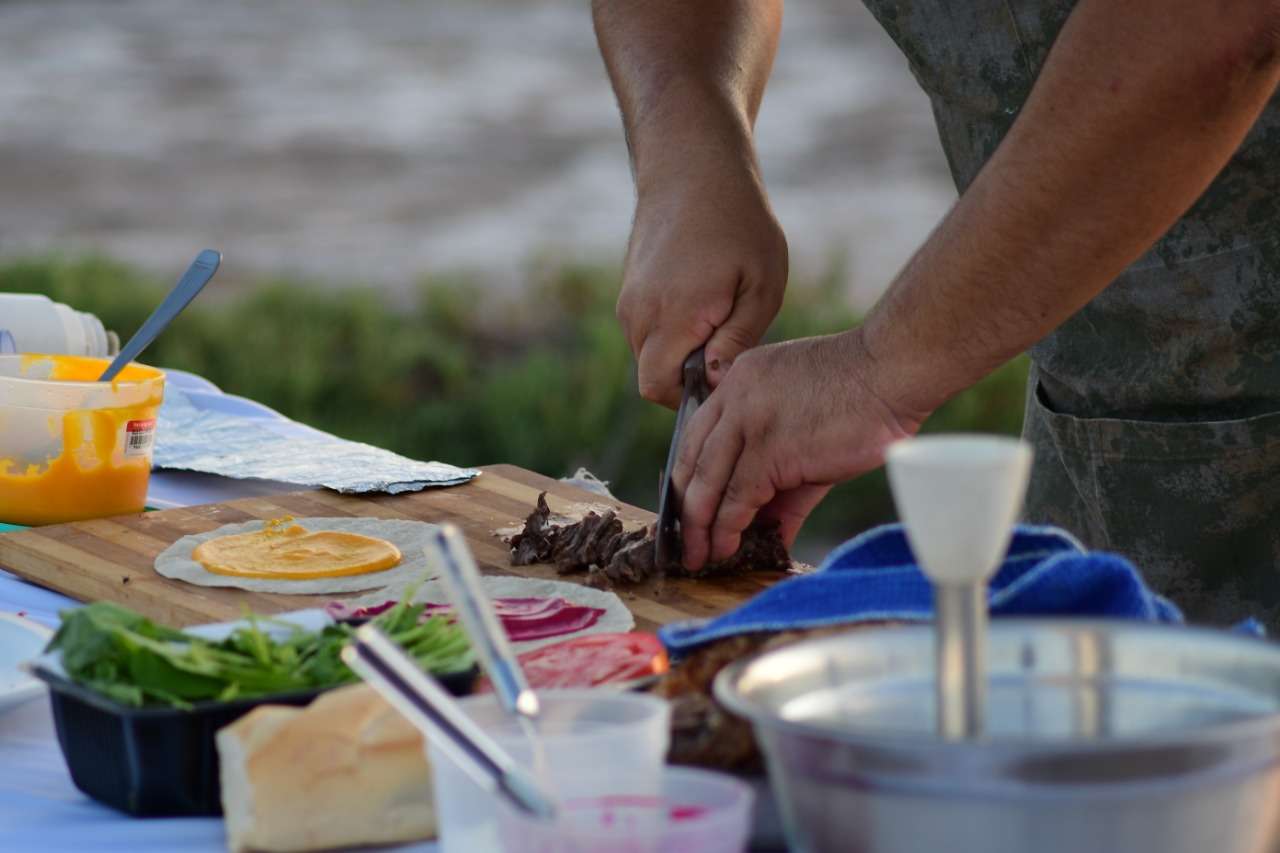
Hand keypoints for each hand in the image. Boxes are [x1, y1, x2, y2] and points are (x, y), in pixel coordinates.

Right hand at [617, 164, 787, 407]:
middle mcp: (639, 313)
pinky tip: (701, 297)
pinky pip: (646, 330)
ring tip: (717, 313)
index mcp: (673, 315)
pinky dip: (670, 329)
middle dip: (687, 374)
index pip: (658, 388)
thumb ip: (737, 341)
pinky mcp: (627, 290)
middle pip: (653, 375)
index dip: (690, 394)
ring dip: (679, 350)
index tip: (724, 370)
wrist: (693, 168)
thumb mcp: (761, 286)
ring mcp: (628, 301)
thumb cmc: (739, 223)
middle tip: (728, 340)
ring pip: (648, 354)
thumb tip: (715, 381)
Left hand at [670, 330, 925, 569]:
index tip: (688, 508)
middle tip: (686, 543)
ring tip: (702, 557)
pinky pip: (739, 497)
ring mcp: (748, 422)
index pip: (696, 436)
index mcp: (738, 381)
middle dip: (686, 509)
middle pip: (693, 461)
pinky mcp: (770, 450)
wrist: (892, 371)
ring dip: (702, 527)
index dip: (688, 477)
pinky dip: (730, 528)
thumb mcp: (801, 419)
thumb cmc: (861, 393)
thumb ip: (779, 467)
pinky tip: (728, 548)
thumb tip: (770, 521)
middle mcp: (734, 398)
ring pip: (709, 482)